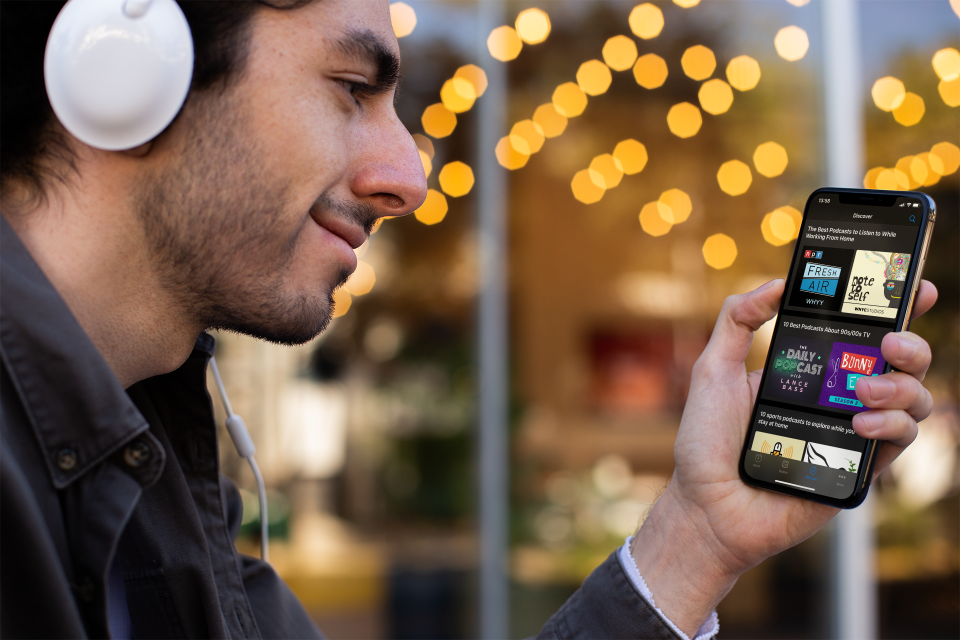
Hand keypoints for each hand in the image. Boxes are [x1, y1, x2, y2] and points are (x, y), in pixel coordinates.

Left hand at [631, 279, 936, 635]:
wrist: (707, 505)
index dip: (897, 309)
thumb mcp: (713, 370)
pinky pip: (900, 441)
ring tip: (861, 392)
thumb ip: (737, 321)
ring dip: (901, 386)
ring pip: (913, 399)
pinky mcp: (860, 469)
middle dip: (910, 345)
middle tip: (887, 344)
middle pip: (902, 363)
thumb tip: (776, 284)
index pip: (861, 333)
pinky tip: (859, 423)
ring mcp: (853, 433)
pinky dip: (891, 425)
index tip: (918, 287)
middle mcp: (838, 397)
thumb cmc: (706, 441)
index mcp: (810, 370)